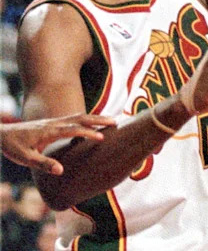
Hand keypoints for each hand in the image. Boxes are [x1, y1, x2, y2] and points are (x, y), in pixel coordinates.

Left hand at [1, 114, 115, 174]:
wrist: (2, 133)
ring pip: (79, 116)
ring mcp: (55, 121)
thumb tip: (61, 171)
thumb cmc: (13, 146)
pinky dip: (87, 119)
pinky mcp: (53, 123)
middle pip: (81, 117)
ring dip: (96, 118)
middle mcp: (55, 123)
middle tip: (116, 122)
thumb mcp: (25, 158)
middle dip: (99, 119)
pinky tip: (93, 125)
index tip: (102, 137)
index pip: (73, 129)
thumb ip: (43, 163)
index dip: (88, 133)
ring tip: (111, 121)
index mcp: (50, 131)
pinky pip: (74, 119)